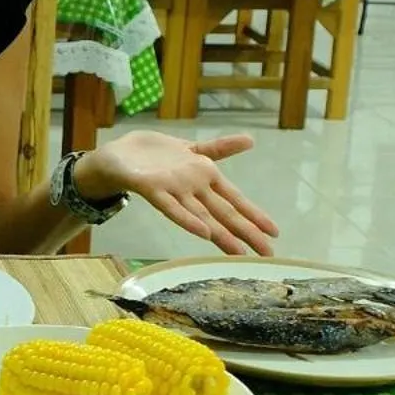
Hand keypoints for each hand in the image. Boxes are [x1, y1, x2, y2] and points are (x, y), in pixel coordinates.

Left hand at [76, 132, 277, 255]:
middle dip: (246, 233)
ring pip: (202, 215)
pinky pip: (172, 208)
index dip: (254, 216)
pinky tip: (202, 232)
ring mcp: (174, 192)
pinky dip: (188, 220)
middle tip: (267, 254)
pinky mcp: (152, 190)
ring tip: (239, 250)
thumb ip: (220, 149)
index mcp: (205, 180)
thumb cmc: (157, 158)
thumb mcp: (193, 149)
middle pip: (223, 214)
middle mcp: (192, 191)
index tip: (276, 234)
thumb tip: (251, 140)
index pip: (235, 201)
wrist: (118, 155)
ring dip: (220, 233)